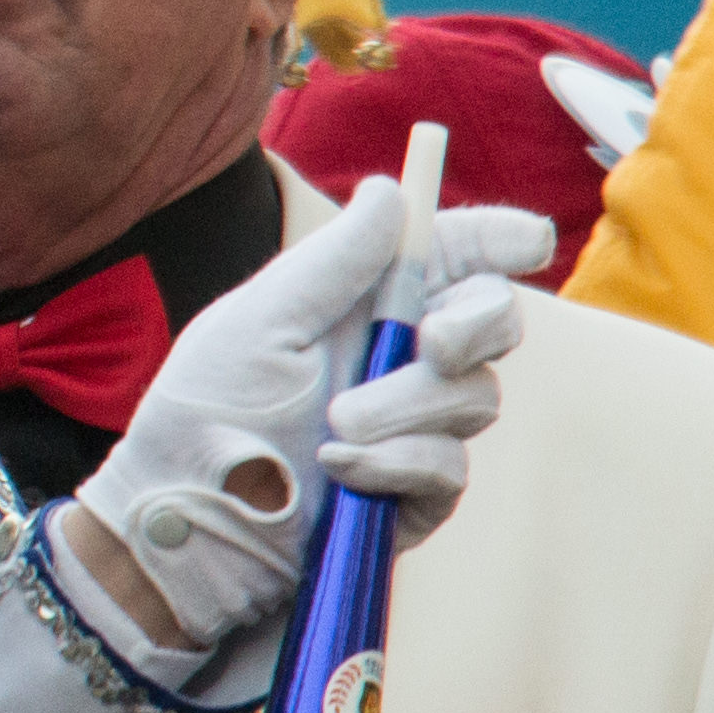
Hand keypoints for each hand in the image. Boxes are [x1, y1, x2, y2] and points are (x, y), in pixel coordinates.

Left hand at [68, 180, 558, 651]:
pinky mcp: (417, 493)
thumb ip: (332, 262)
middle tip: (433, 341)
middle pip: (493, 320)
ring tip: (334, 426)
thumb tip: (392, 190)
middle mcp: (399, 356)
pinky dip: (395, 462)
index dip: (498, 240)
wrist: (186, 522)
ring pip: (475, 395)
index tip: (528, 241)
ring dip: (405, 406)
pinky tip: (340, 468)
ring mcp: (416, 426)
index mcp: (361, 302)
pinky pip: (447, 466)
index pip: (450, 256)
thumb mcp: (258, 323)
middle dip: (477, 323)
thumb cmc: (205, 413)